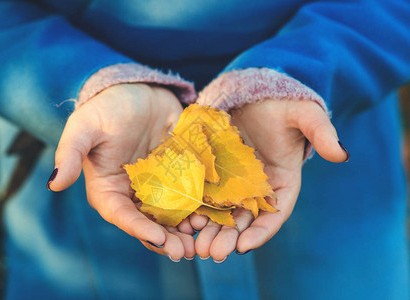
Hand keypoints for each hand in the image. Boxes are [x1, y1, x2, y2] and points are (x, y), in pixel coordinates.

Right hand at [48, 83, 195, 260]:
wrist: (137, 92)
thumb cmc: (106, 109)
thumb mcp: (84, 127)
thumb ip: (69, 154)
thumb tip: (53, 184)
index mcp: (108, 189)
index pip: (122, 215)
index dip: (139, 229)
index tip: (159, 238)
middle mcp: (133, 193)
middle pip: (149, 223)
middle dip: (167, 239)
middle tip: (185, 251)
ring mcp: (158, 185)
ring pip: (172, 215)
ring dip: (185, 229)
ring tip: (202, 237)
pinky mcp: (178, 174)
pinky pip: (189, 195)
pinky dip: (199, 207)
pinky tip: (211, 215)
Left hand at [189, 99, 348, 260]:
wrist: (255, 94)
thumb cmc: (283, 105)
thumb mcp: (304, 115)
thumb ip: (320, 133)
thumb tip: (342, 154)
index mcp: (283, 182)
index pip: (275, 213)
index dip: (261, 232)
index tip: (244, 246)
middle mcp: (259, 188)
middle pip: (245, 219)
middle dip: (230, 237)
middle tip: (213, 252)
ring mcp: (235, 182)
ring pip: (223, 212)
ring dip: (211, 230)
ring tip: (197, 244)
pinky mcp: (215, 173)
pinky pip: (205, 194)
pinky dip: (197, 209)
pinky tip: (185, 220)